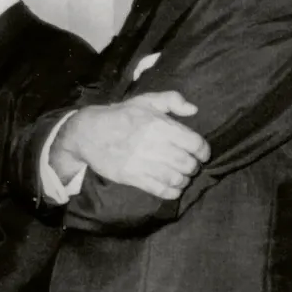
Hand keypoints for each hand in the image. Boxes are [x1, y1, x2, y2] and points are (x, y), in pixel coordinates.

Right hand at [53, 92, 209, 198]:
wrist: (88, 132)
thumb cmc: (120, 115)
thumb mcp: (145, 100)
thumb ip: (172, 100)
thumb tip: (193, 110)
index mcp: (159, 124)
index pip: (194, 143)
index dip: (203, 151)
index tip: (201, 153)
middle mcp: (153, 144)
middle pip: (187, 163)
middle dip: (193, 166)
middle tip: (190, 165)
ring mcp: (142, 162)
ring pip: (176, 178)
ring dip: (184, 180)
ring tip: (181, 176)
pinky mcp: (132, 177)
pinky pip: (161, 190)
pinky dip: (172, 191)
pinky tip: (173, 187)